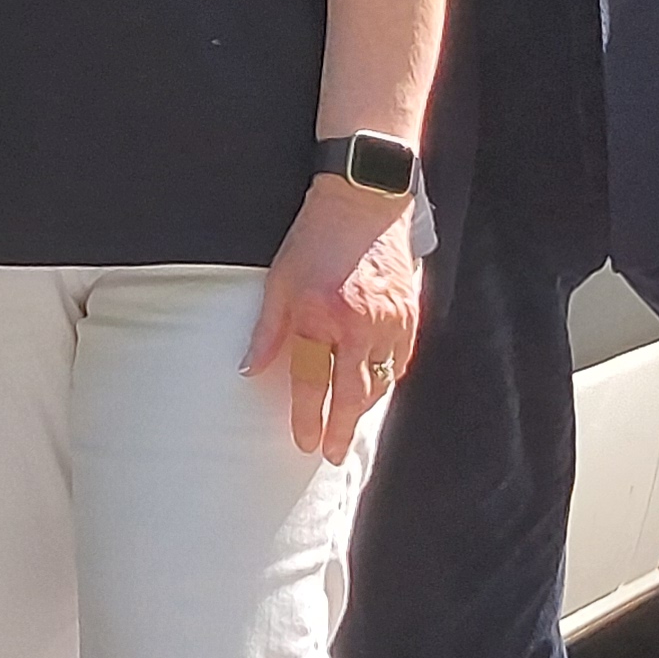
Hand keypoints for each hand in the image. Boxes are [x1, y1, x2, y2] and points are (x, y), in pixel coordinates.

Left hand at [246, 177, 419, 461]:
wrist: (364, 202)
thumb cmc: (314, 238)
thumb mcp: (279, 280)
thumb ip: (267, 329)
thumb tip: (249, 370)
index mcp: (321, 315)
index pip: (312, 380)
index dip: (307, 415)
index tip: (304, 441)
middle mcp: (359, 324)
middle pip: (352, 394)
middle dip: (341, 429)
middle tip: (332, 455)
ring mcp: (389, 321)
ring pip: (380, 381)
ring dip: (363, 406)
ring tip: (347, 425)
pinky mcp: (409, 315)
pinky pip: (400, 360)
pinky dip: (387, 378)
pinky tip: (374, 388)